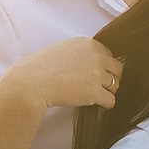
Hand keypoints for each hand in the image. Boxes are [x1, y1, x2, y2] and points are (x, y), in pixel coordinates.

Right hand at [7, 38, 123, 112]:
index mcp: (88, 44)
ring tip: (94, 95)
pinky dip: (105, 104)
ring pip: (115, 85)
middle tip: (100, 86)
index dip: (104, 66)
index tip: (96, 74)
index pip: (108, 55)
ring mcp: (96, 74)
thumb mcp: (63, 49)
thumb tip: (93, 62)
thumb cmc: (41, 68)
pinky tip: (95, 104)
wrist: (30, 83)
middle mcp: (95, 56)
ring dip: (108, 91)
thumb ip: (81, 53)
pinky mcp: (94, 92)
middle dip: (111, 78)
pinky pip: (111, 100)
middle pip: (117, 68)